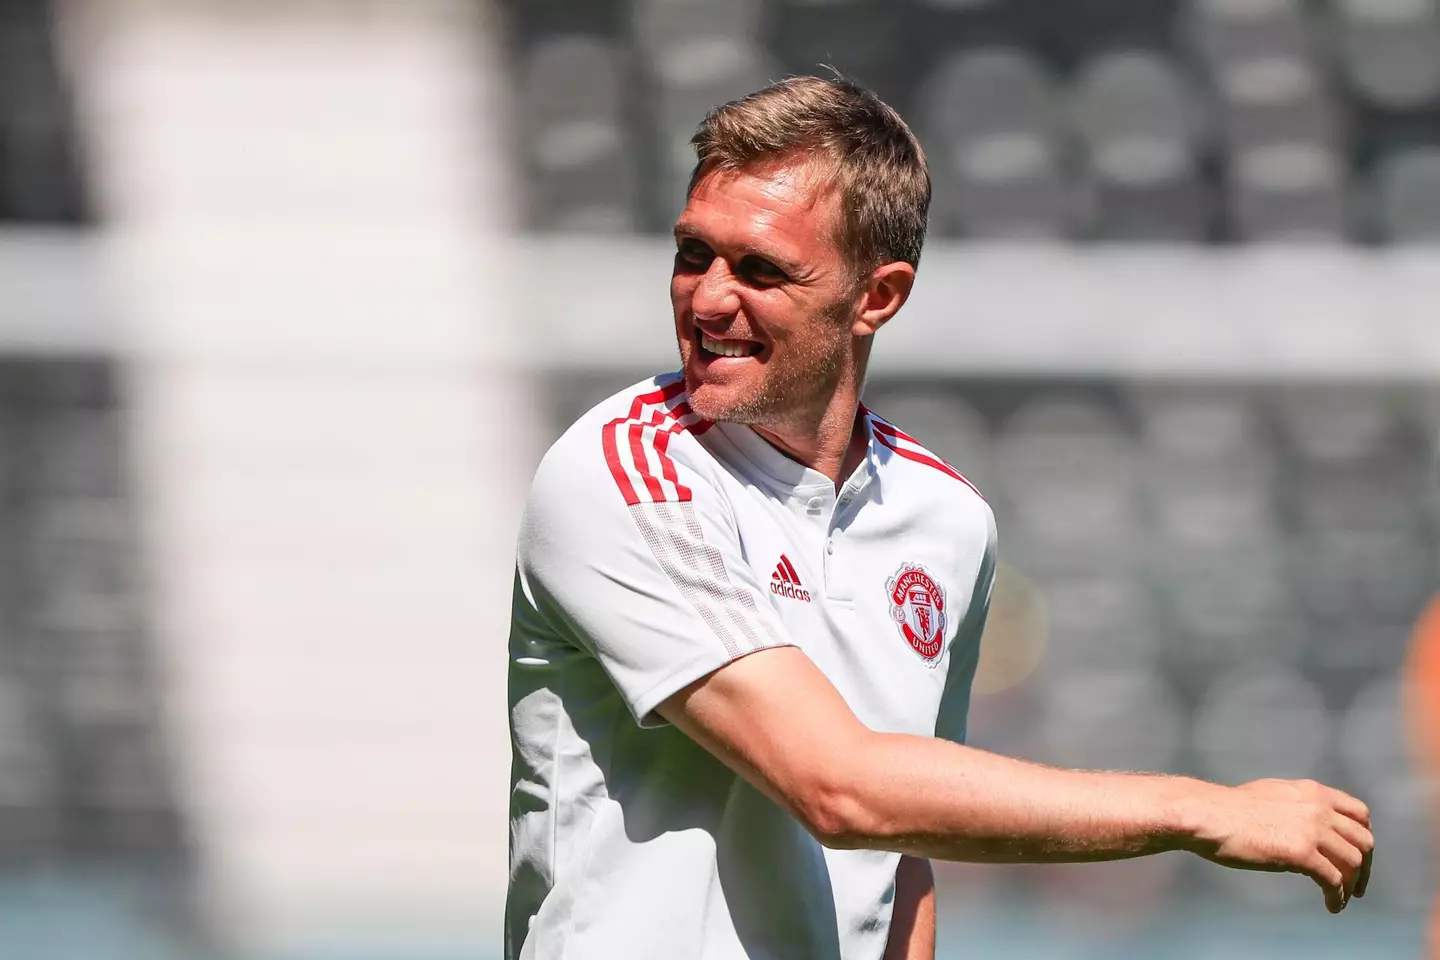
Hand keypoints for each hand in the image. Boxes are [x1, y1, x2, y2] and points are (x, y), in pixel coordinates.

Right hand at [1186, 778, 1374, 913]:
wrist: (1210, 815)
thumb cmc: (1229, 808)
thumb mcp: (1272, 794)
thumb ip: (1296, 805)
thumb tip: (1302, 821)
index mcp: (1312, 791)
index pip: (1359, 813)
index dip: (1363, 837)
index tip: (1358, 855)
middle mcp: (1319, 808)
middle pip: (1363, 840)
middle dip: (1364, 866)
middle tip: (1357, 885)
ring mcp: (1312, 830)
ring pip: (1353, 862)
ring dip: (1352, 885)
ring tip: (1343, 898)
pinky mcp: (1302, 853)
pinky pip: (1334, 880)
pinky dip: (1338, 897)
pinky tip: (1332, 906)